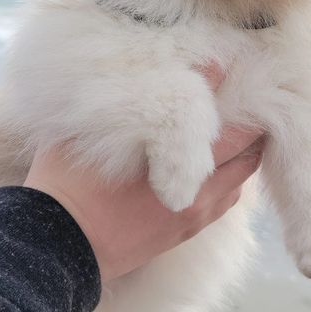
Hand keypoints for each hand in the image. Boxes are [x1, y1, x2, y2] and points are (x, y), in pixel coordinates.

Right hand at [23, 63, 264, 281]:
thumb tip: (153, 80)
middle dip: (250, 122)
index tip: (228, 66)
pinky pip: (227, 201)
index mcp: (177, 164)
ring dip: (245, 151)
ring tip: (240, 127)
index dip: (227, 88)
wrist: (60, 246)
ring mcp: (195, 214)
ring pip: (242, 177)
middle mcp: (197, 191)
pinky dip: (234, 178)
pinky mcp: (187, 231)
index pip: (220, 119)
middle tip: (246, 97)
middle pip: (246, 149)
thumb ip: (127, 104)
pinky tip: (223, 164)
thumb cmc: (70, 183)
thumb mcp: (94, 133)